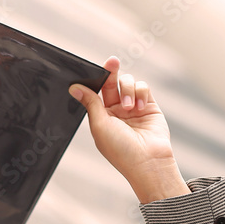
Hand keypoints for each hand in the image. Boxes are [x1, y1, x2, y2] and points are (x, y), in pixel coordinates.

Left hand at [69, 57, 189, 202]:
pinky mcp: (150, 105)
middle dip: (111, 72)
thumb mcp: (99, 125)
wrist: (147, 161)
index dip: (96, 78)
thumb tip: (74, 87)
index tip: (96, 67)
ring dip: (128, 90)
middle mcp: (116, 110)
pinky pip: (144, 88)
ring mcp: (134, 107)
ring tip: (129, 108)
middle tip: (112, 62)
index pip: (96, 91)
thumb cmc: (120, 149)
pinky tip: (139, 107)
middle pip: (111, 83)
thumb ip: (90, 103)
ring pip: (128, 82)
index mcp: (101, 116)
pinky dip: (141, 92)